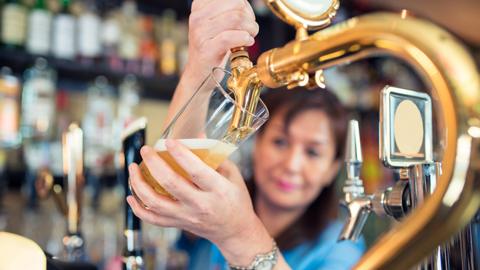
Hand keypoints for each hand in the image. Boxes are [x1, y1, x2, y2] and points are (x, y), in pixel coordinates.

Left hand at [127, 140, 271, 264]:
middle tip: (146, 149)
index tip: (168, 141)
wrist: (235, 231)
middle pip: (170, 184)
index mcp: (218, 190)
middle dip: (154, 163)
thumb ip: (215, 156)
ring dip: (139, 184)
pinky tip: (131, 195)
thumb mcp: (232, 175)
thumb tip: (197, 134)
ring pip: (155, 203)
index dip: (180, 154)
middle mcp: (200, 205)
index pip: (196, 171)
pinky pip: (152, 219)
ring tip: (133, 168)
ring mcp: (187, 216)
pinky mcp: (178, 224)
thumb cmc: (236, 200)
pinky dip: (137, 208)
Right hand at [183, 0, 258, 81]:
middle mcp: (197, 17)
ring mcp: (200, 33)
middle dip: (250, 17)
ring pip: (236, 18)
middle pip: (236, 4)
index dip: (246, 6)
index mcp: (200, 6)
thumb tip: (245, 3)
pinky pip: (230, 37)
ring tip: (250, 35)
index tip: (247, 18)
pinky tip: (247, 42)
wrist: (199, 74)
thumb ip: (229, 10)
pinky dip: (245, 39)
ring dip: (251, 28)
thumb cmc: (212, 48)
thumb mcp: (216, 23)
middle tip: (250, 28)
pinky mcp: (206, 49)